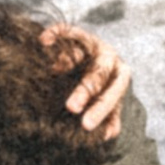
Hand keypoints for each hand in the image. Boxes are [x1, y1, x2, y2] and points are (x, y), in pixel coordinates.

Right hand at [46, 25, 127, 140]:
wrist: (98, 55)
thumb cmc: (103, 84)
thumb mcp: (109, 98)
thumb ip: (110, 115)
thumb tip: (107, 134)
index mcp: (120, 76)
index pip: (111, 94)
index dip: (99, 110)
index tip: (85, 126)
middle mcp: (108, 57)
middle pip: (98, 74)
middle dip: (84, 91)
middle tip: (71, 108)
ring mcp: (92, 43)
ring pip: (81, 51)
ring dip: (68, 60)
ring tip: (54, 70)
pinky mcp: (76, 32)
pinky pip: (66, 30)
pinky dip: (56, 33)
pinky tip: (44, 41)